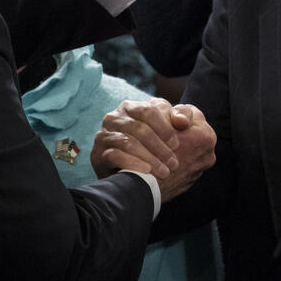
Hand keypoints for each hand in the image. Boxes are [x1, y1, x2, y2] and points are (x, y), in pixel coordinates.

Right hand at [92, 99, 215, 202]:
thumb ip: (180, 118)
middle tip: (174, 164)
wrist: (127, 173)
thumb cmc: (152, 147)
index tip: (177, 145)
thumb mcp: (168, 130)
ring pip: (127, 142)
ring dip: (149, 158)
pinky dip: (133, 163)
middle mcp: (114, 117)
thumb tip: (182, 121)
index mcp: (131, 107)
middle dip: (159, 147)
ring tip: (164, 172)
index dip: (164, 127)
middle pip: (138, 128)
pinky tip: (146, 172)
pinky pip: (114, 155)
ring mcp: (104, 135)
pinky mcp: (97, 154)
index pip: (148, 110)